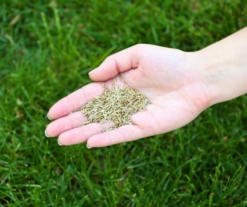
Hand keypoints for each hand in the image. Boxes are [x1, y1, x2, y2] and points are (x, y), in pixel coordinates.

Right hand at [45, 44, 210, 147]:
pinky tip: (90, 142)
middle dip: (69, 123)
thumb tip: (90, 78)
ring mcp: (132, 116)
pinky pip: (123, 134)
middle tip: (49, 132)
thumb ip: (112, 64)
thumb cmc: (169, 61)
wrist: (197, 75)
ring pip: (102, 127)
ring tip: (62, 141)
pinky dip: (107, 139)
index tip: (51, 113)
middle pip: (89, 115)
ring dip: (81, 134)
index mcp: (116, 85)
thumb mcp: (136, 54)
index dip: (68, 104)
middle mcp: (121, 103)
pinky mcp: (145, 127)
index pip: (87, 97)